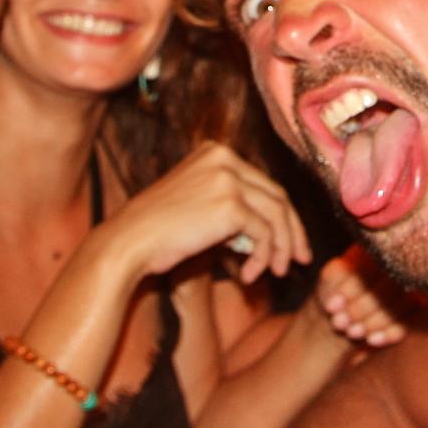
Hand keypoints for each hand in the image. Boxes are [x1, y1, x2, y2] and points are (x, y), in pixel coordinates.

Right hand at [112, 142, 311, 283]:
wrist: (129, 241)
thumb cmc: (157, 231)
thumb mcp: (196, 203)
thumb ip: (231, 204)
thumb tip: (271, 228)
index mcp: (215, 152)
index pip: (263, 183)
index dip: (283, 215)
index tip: (290, 241)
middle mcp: (224, 158)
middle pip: (277, 196)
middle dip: (292, 231)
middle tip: (298, 259)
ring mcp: (228, 179)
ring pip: (277, 215)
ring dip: (280, 248)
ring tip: (276, 273)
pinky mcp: (231, 204)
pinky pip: (265, 234)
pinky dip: (264, 257)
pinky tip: (251, 275)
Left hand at [315, 244, 413, 347]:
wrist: (344, 313)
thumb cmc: (334, 291)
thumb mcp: (329, 281)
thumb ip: (333, 282)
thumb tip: (336, 302)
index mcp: (375, 250)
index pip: (368, 270)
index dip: (349, 292)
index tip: (330, 308)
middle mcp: (398, 264)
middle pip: (387, 290)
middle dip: (359, 311)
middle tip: (338, 324)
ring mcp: (411, 287)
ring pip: (400, 306)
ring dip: (373, 323)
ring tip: (350, 332)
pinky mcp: (416, 308)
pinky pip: (409, 322)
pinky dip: (389, 333)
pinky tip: (371, 340)